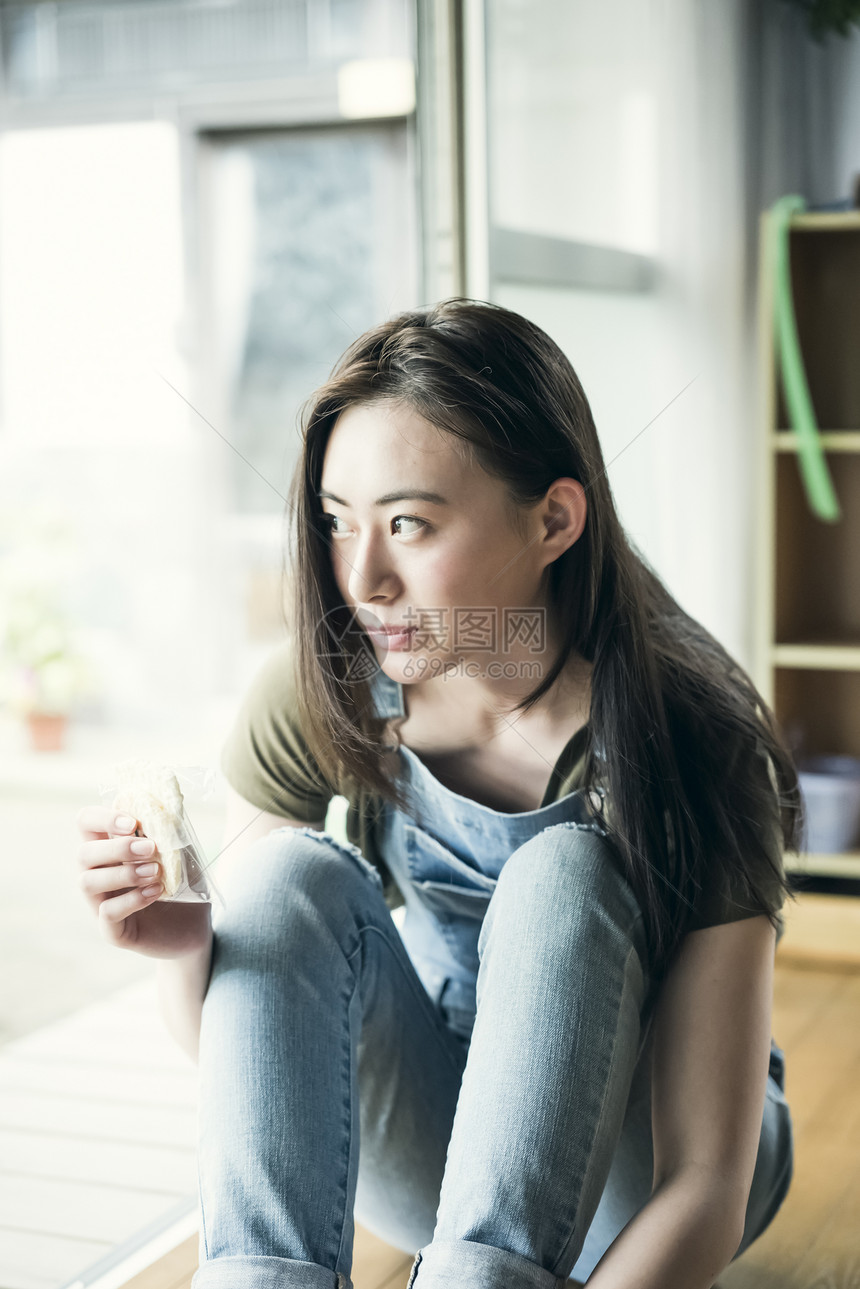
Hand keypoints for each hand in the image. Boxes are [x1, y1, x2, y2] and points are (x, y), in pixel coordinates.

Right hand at [75, 807, 211, 959]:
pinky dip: (131, 900)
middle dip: (116, 848)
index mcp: (110, 847)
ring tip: (155, 872)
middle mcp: (99, 873)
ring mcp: (101, 903)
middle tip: (150, 848)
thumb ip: (167, 829)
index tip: (132, 823)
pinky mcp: (113, 930)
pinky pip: (106, 913)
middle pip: (83, 853)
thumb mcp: (180, 850)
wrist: (198, 925)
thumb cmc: (184, 882)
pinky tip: (155, 892)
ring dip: (123, 873)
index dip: (102, 818)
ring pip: (87, 882)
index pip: (86, 822)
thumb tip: (163, 804)